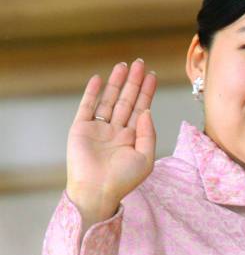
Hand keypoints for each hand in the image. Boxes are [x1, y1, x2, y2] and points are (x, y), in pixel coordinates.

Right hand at [66, 59, 156, 216]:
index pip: (141, 109)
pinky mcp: (81, 128)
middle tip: (140, 63)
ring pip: (109, 100)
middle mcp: (116, 131)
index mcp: (132, 138)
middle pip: (127, 100)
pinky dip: (93, 92)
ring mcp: (99, 129)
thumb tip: (147, 111)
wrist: (96, 191)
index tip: (152, 75)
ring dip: (116, 82)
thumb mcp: (145, 158)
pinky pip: (88, 106)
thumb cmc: (123, 180)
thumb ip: (149, 134)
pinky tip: (99, 78)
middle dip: (133, 82)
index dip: (147, 92)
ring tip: (123, 65)